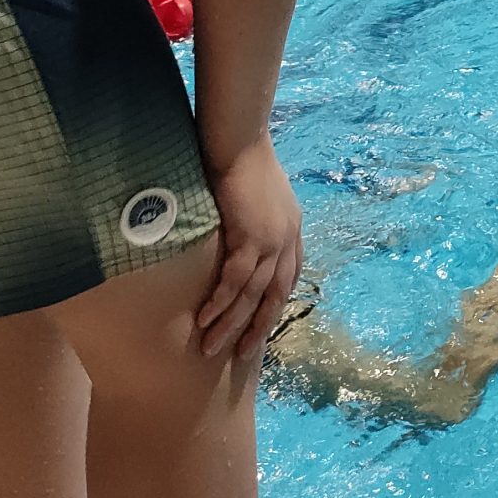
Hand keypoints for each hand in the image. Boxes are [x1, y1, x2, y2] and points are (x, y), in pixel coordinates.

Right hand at [196, 142, 301, 363]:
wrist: (239, 141)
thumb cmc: (242, 162)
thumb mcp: (258, 196)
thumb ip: (255, 220)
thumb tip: (238, 235)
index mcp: (292, 231)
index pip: (287, 278)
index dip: (272, 306)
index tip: (258, 328)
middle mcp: (288, 240)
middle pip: (274, 296)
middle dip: (257, 328)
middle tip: (241, 355)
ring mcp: (272, 241)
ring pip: (252, 295)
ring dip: (231, 325)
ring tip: (211, 347)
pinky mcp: (251, 237)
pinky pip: (235, 280)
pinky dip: (221, 302)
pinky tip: (205, 319)